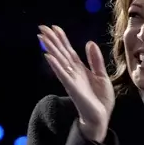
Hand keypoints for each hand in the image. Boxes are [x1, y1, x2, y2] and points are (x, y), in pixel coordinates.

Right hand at [38, 25, 113, 141]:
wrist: (101, 118)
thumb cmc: (100, 100)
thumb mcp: (102, 76)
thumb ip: (95, 60)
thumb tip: (89, 42)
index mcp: (80, 69)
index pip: (69, 51)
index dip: (62, 39)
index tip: (54, 27)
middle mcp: (73, 73)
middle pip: (61, 53)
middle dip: (52, 40)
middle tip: (41, 27)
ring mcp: (71, 80)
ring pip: (59, 61)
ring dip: (50, 49)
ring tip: (42, 37)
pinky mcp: (72, 88)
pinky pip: (62, 74)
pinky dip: (56, 65)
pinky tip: (48, 56)